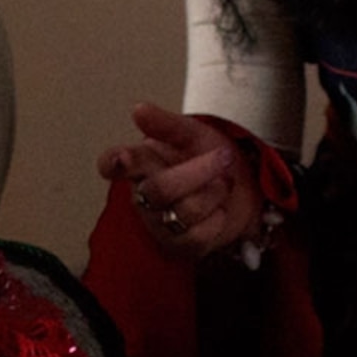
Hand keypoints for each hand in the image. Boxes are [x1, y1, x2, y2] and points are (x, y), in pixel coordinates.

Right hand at [97, 104, 262, 258]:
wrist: (244, 189)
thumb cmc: (210, 160)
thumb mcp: (193, 134)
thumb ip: (166, 124)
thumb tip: (139, 110)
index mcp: (141, 164)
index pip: (112, 164)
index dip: (113, 163)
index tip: (122, 157)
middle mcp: (145, 196)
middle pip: (160, 189)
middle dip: (198, 171)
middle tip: (223, 157)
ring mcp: (160, 223)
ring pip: (185, 211)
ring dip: (214, 192)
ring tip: (222, 183)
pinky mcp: (182, 246)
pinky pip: (199, 235)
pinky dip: (218, 218)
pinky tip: (219, 209)